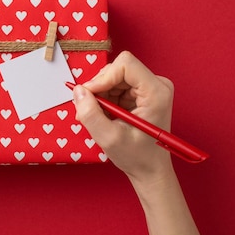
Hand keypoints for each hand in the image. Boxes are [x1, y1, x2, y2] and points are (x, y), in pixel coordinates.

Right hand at [72, 51, 174, 184]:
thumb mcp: (109, 138)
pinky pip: (116, 84)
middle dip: (99, 87)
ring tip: (98, 115)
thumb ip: (90, 114)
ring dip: (100, 94)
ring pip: (114, 76)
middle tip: (89, 109)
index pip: (125, 65)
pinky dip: (105, 97)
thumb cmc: (137, 157)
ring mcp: (150, 87)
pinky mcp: (142, 91)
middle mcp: (157, 84)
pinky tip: (105, 114)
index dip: (103, 77)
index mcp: (156, 92)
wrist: (151, 169)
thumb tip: (78, 90)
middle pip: (118, 69)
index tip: (89, 94)